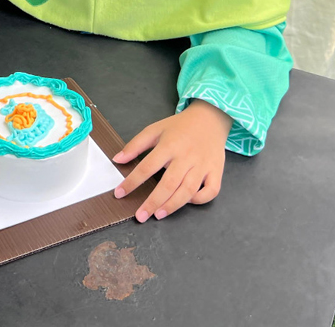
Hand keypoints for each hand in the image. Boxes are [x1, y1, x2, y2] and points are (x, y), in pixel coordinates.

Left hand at [112, 100, 232, 220]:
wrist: (210, 118)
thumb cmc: (180, 127)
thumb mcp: (155, 129)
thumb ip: (135, 145)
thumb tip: (117, 159)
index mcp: (169, 145)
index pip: (147, 167)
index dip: (132, 182)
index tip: (119, 194)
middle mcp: (186, 157)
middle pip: (169, 183)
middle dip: (153, 202)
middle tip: (140, 216)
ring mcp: (203, 165)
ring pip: (188, 190)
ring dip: (173, 205)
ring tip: (158, 214)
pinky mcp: (216, 171)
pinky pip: (211, 191)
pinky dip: (200, 199)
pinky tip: (187, 202)